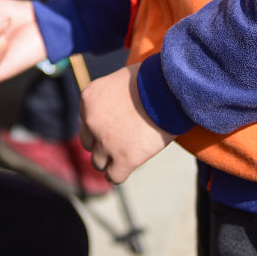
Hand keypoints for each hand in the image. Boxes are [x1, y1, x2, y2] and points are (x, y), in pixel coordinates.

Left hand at [79, 63, 176, 184]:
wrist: (169, 88)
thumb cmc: (152, 79)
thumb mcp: (122, 79)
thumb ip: (112, 95)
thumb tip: (118, 106)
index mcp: (89, 98)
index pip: (87, 120)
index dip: (102, 124)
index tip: (117, 123)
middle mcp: (91, 121)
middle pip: (89, 142)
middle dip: (102, 143)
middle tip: (121, 139)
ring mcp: (106, 142)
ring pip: (98, 162)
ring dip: (110, 160)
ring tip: (126, 154)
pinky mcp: (124, 159)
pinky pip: (114, 176)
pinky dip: (120, 173)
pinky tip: (129, 165)